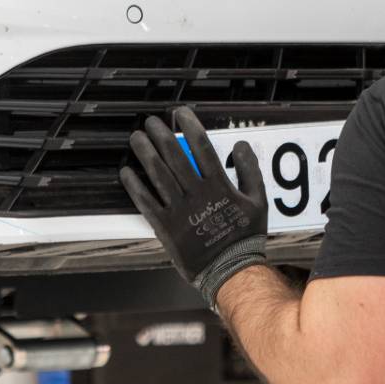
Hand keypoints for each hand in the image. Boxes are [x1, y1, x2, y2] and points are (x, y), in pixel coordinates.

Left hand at [121, 107, 268, 309]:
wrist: (230, 270)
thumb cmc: (244, 237)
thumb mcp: (258, 202)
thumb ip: (249, 171)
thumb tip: (241, 145)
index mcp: (219, 186)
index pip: (202, 147)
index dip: (190, 127)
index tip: (180, 113)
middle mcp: (196, 195)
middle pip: (175, 157)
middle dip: (160, 135)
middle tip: (151, 122)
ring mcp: (179, 211)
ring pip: (158, 175)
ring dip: (144, 153)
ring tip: (136, 138)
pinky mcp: (165, 227)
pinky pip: (146, 202)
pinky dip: (135, 186)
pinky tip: (126, 172)